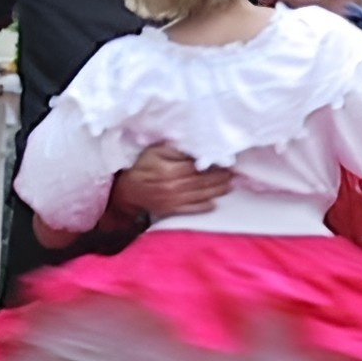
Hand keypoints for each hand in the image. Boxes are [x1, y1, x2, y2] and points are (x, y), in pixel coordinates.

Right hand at [112, 144, 235, 220]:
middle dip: (219, 178)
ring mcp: (173, 201)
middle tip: (234, 174)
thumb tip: (195, 150)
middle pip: (201, 182)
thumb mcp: (155, 151)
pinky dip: (204, 207)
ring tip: (230, 185)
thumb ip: (175, 150)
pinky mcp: (171, 210)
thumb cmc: (142, 167)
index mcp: (169, 170)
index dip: (212, 164)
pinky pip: (191, 209)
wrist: (127, 191)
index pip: (196, 167)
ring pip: (199, 195)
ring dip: (217, 191)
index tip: (225, 161)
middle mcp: (173, 187)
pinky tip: (215, 203)